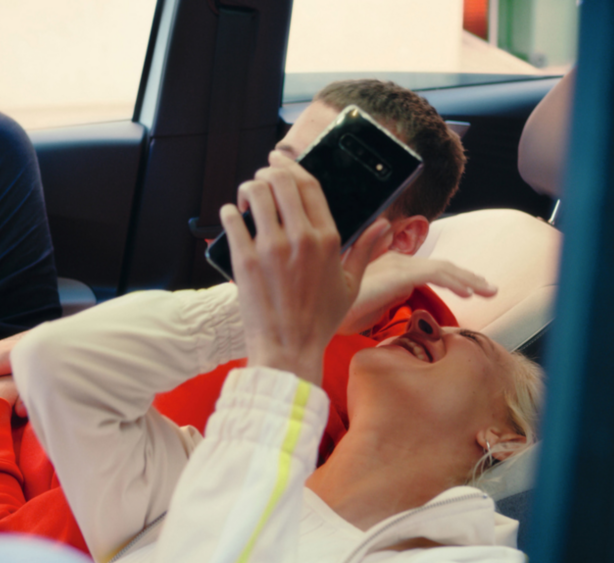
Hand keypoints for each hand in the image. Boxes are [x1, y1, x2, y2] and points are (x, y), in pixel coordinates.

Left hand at [221, 151, 390, 383]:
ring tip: (246, 199)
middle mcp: (300, 238)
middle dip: (268, 171)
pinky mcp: (245, 260)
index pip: (310, 185)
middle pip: (280, 180)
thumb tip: (384, 225)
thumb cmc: (320, 320)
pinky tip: (232, 216)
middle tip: (262, 178)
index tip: (281, 161)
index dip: (292, 166)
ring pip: (255, 192)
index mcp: (328, 240)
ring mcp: (271, 248)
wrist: (289, 348)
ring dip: (248, 187)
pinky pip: (232, 219)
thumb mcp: (351, 285)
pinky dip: (229, 212)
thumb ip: (366, 250)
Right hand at [338, 252, 497, 335]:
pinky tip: (469, 293)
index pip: (429, 269)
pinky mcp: (400, 273)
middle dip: (467, 277)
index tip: (471, 289)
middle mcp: (396, 260)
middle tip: (489, 288)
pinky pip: (436, 274)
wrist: (324, 313)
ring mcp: (399, 264)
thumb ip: (389, 296)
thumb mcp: (371, 304)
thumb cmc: (342, 311)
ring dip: (468, 278)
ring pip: (443, 268)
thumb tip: (405, 295)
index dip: (453, 278)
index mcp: (390, 265)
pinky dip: (455, 281)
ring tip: (488, 290)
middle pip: (440, 266)